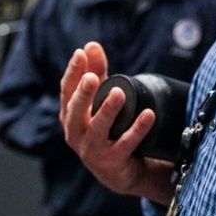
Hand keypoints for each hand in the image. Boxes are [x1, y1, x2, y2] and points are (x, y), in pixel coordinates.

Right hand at [60, 42, 173, 202]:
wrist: (117, 171)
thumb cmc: (105, 128)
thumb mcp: (98, 99)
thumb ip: (96, 71)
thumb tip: (91, 45)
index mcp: (70, 114)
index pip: (67, 90)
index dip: (73, 72)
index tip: (80, 54)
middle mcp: (76, 132)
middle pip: (76, 111)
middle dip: (84, 93)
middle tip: (92, 77)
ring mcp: (92, 149)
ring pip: (98, 129)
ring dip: (108, 110)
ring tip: (119, 94)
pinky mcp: (113, 161)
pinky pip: (126, 143)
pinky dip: (138, 129)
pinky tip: (149, 115)